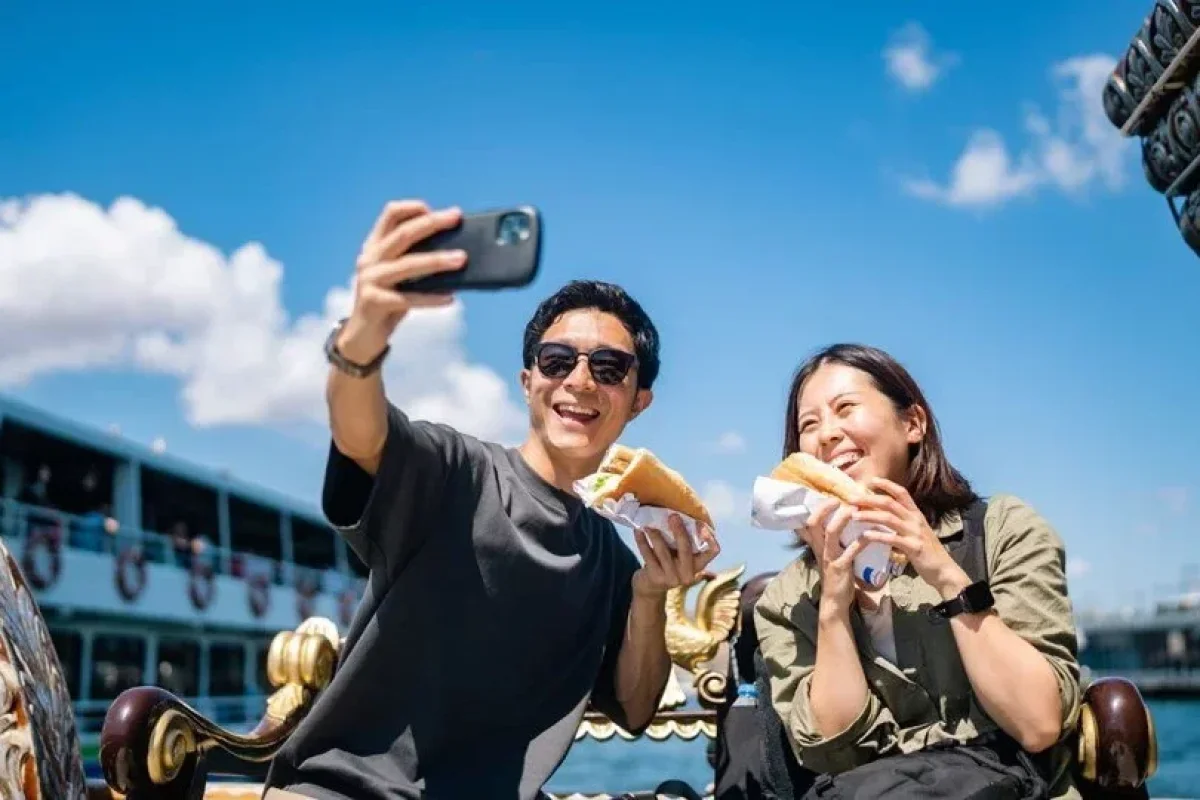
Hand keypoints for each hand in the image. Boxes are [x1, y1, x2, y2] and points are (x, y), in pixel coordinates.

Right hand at [338, 200, 467, 363]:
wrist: (363, 336)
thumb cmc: (390, 302)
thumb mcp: (402, 278)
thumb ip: (419, 262)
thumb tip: (459, 253)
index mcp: (375, 246)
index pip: (390, 215)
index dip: (413, 208)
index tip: (437, 210)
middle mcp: (369, 259)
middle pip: (403, 234)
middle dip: (432, 223)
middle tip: (456, 217)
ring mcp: (369, 279)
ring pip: (408, 264)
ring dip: (437, 260)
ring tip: (462, 259)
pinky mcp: (373, 302)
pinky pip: (408, 298)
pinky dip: (431, 298)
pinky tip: (450, 298)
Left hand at [631, 514, 720, 599]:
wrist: (650, 587)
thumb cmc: (668, 564)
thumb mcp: (680, 556)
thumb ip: (683, 542)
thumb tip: (679, 514)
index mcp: (698, 565)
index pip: (713, 551)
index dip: (709, 537)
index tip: (699, 523)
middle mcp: (688, 574)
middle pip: (686, 549)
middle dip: (679, 531)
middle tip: (672, 516)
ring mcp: (672, 578)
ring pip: (664, 551)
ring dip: (655, 535)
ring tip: (648, 524)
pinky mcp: (656, 578)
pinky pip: (648, 555)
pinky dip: (642, 542)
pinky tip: (638, 531)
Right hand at [800, 500, 864, 612]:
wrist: (835, 601)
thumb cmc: (836, 575)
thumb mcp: (828, 555)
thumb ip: (830, 540)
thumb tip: (836, 522)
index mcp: (817, 544)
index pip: (808, 521)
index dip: (814, 507)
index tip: (827, 496)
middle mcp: (820, 548)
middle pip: (813, 522)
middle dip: (824, 508)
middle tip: (838, 499)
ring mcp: (829, 557)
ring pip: (830, 533)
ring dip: (842, 519)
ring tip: (853, 510)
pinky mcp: (840, 567)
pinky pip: (850, 551)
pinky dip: (860, 541)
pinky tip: (870, 535)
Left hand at [851, 478, 969, 599]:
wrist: (944, 570)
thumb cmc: (927, 552)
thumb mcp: (916, 531)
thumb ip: (903, 522)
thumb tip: (883, 515)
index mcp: (916, 514)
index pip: (902, 493)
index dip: (887, 485)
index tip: (871, 480)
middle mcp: (915, 520)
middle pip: (890, 503)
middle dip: (869, 499)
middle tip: (851, 499)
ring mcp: (915, 532)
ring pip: (889, 518)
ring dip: (869, 515)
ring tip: (853, 516)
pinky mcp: (913, 547)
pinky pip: (892, 539)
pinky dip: (877, 536)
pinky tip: (865, 536)